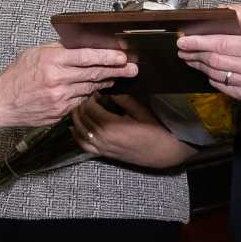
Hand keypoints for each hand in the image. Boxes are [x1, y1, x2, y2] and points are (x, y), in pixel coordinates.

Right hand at [0, 43, 136, 134]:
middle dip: (116, 71)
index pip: (87, 57)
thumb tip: (80, 45)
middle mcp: (58, 80)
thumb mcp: (35, 54)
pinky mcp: (60, 112)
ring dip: (104, 82)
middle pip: (94, 74)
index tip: (122, 57)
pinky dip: (88, 93)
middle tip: (132, 69)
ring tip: (115, 76)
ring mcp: (60, 99)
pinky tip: (94, 88)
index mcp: (52, 61)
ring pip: (90, 88)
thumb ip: (59, 50)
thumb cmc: (17, 76)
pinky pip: (80, 101)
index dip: (108, 57)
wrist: (2, 102)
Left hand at [72, 94, 194, 168]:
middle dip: (81, 104)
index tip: (93, 87)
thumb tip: (108, 89)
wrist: (165, 153)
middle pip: (82, 118)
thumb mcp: (140, 111)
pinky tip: (75, 126)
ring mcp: (102, 148)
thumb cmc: (156, 130)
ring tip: (80, 106)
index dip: (89, 96)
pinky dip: (77, 135)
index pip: (89, 107)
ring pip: (80, 131)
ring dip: (77, 118)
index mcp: (110, 126)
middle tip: (86, 94)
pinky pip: (84, 145)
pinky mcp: (104, 154)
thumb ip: (122, 99)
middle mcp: (102, 138)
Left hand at [177, 4, 240, 100]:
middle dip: (196, 53)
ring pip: (217, 73)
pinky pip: (222, 85)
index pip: (224, 44)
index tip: (185, 39)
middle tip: (182, 47)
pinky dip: (210, 76)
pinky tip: (205, 68)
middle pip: (217, 60)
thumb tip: (221, 10)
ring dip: (199, 64)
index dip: (201, 42)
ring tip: (189, 56)